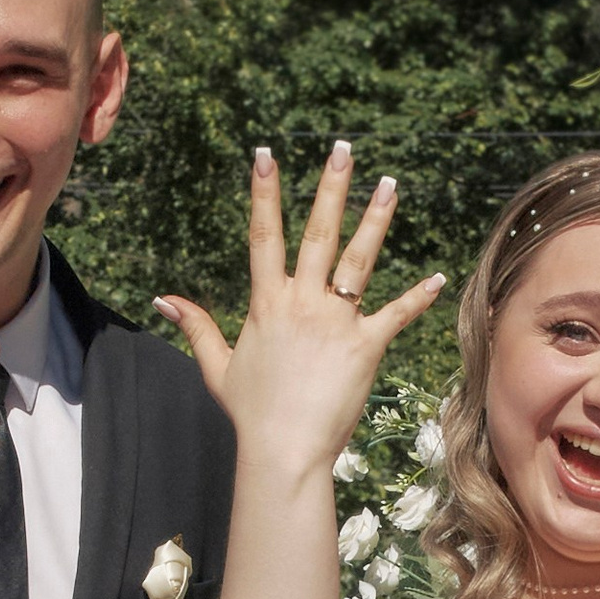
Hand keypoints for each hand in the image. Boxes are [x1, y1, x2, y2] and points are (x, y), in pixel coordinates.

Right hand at [156, 144, 444, 473]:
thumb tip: (161, 299)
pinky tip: (437, 277)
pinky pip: (396, 314)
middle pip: (317, 233)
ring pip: (358, 259)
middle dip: (330, 187)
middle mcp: (302, 303)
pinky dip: (418, 297)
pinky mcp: (365, 346)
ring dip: (376, 218)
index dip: (264, 193)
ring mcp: (335, 321)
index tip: (266, 155)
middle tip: (343, 148)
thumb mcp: (217, 366)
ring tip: (390, 183)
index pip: (264, 236)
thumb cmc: (251, 412)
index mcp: (267, 303)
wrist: (283, 450)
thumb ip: (195, 326)